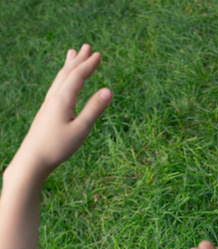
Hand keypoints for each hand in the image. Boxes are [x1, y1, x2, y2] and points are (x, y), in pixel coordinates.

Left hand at [11, 44, 111, 181]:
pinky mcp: (47, 112)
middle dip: (78, 60)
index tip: (98, 55)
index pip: (77, 76)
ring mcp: (48, 104)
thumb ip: (94, 109)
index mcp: (62, 99)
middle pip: (67, 73)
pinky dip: (62, 78)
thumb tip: (109, 90)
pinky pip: (56, 88)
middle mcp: (54, 97)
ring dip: (68, 66)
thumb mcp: (81, 129)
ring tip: (72, 55)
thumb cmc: (58, 146)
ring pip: (60, 79)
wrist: (33, 158)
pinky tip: (63, 83)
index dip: (88, 65)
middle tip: (86, 47)